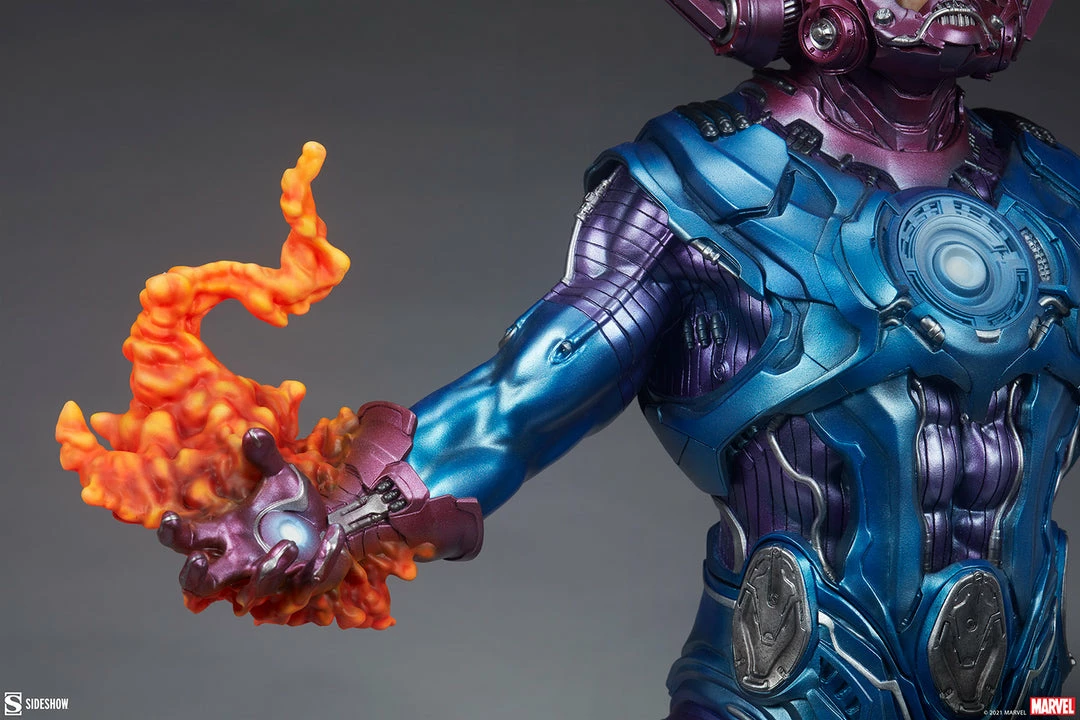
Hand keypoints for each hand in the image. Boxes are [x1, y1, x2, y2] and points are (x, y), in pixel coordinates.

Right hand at [157, 428, 350, 608]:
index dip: (174, 534)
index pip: (189, 541)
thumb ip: (266, 458)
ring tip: (288, 545)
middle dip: (195, 578)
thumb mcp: (282, 478)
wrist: (335, 522)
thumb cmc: (295, 506)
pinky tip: (333, 535)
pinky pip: (307, 584)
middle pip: (201, 586)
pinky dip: (321, 560)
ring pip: (252, 593)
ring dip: (268, 570)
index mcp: (228, 534)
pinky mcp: (302, 585)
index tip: (167, 519)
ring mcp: (270, 578)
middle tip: (198, 560)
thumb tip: (253, 432)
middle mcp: (241, 561)